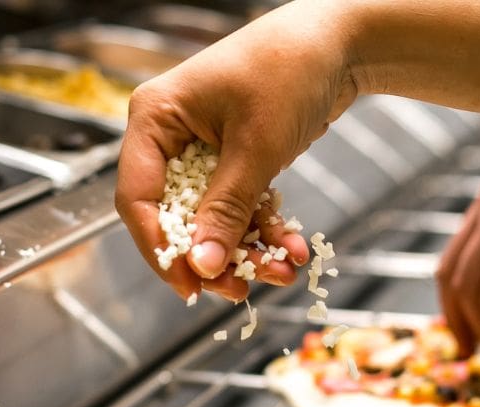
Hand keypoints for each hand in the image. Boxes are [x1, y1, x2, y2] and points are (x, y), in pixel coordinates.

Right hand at [114, 1, 358, 300]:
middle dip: (211, 256)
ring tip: (280, 272)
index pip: (137, 198)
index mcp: (154, 120)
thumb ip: (226, 209)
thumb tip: (203, 266)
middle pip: (174, 217)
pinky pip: (238, 207)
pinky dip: (263, 229)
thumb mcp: (256, 148)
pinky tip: (293, 249)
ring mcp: (202, 149)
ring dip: (245, 250)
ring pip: (211, 219)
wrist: (341, 42)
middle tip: (239, 291)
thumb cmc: (289, 70)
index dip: (160, 248)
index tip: (189, 286)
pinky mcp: (234, 159)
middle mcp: (170, 136)